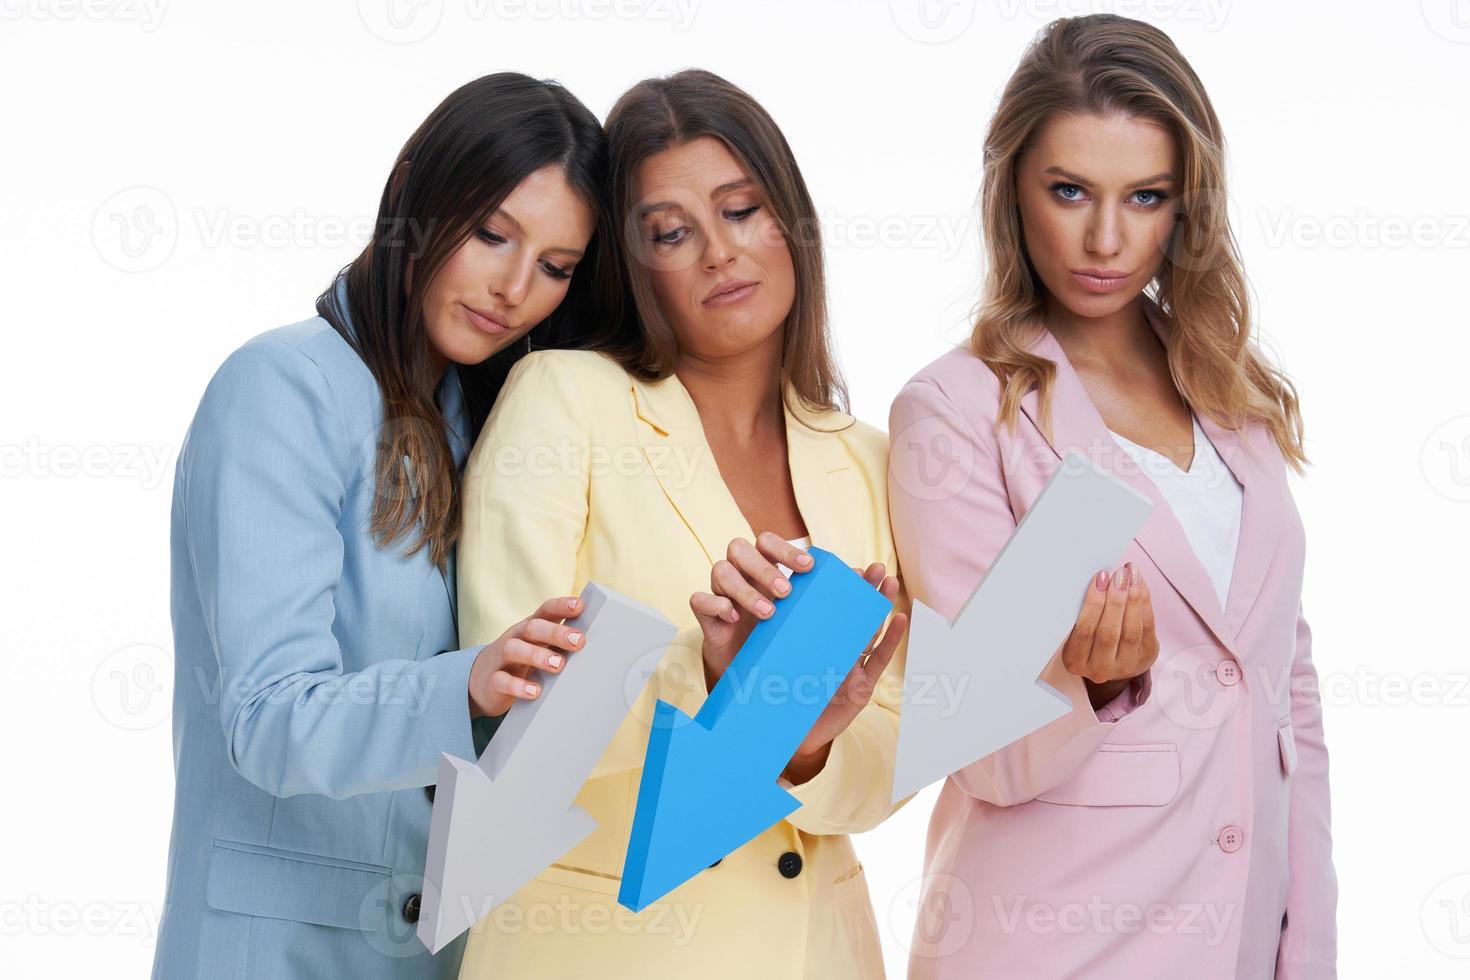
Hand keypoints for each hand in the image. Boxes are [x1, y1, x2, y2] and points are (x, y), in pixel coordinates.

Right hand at [467, 595, 586, 718]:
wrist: (482, 682)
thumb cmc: (522, 661)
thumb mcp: (539, 648)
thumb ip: (561, 643)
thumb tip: (601, 645)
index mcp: (530, 628)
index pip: (545, 610)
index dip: (561, 606)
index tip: (579, 606)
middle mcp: (515, 638)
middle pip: (532, 628)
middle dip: (555, 633)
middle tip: (579, 641)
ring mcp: (501, 658)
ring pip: (514, 649)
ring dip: (537, 656)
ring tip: (559, 665)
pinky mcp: (493, 681)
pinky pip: (503, 680)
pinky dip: (518, 686)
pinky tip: (535, 691)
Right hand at [689, 532, 815, 691]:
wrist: (752, 672)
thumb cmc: (782, 635)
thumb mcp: (805, 615)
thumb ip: (829, 593)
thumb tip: (867, 574)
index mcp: (763, 566)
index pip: (767, 542)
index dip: (786, 549)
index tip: (809, 567)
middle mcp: (739, 573)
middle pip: (740, 548)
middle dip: (764, 568)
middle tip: (787, 592)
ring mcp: (720, 592)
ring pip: (719, 570)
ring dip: (744, 588)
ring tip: (768, 613)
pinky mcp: (705, 616)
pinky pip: (699, 599)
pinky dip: (716, 604)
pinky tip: (732, 617)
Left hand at [783, 562, 906, 784]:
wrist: (783, 737)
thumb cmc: (776, 699)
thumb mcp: (774, 665)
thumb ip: (775, 643)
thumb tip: (767, 609)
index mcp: (815, 647)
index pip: (829, 613)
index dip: (841, 591)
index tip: (847, 567)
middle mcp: (837, 654)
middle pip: (854, 617)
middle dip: (867, 591)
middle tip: (877, 566)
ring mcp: (852, 670)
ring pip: (870, 634)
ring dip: (881, 608)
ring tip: (890, 582)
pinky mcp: (862, 688)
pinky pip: (878, 661)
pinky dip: (891, 641)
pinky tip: (901, 619)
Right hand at [1060, 562, 1158, 709]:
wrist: (1113, 663)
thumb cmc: (1089, 640)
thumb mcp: (1075, 633)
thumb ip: (1080, 614)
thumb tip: (1096, 581)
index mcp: (1075, 661)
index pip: (1084, 631)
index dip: (1092, 604)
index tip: (1099, 579)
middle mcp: (1099, 669)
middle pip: (1108, 632)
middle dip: (1114, 600)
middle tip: (1118, 575)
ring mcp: (1125, 665)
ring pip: (1130, 630)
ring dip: (1132, 598)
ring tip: (1130, 575)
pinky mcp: (1146, 657)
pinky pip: (1147, 627)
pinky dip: (1144, 602)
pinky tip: (1139, 584)